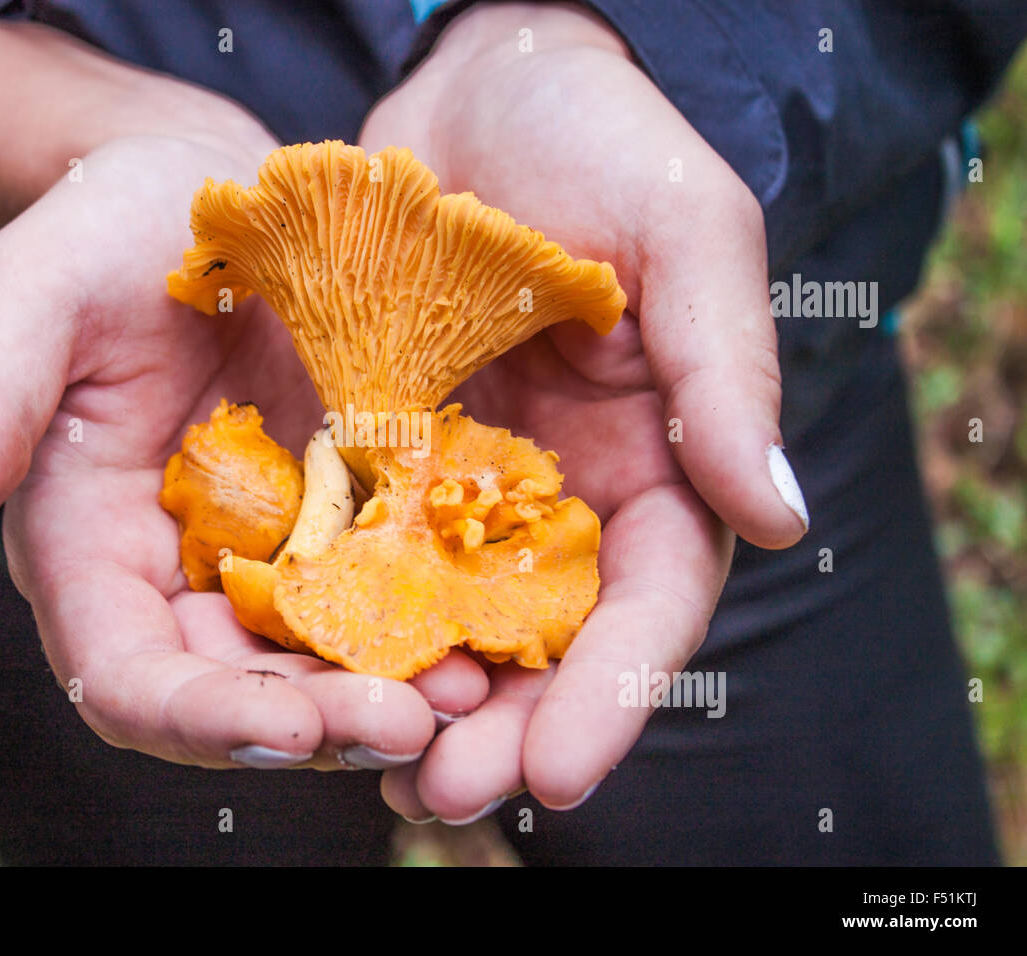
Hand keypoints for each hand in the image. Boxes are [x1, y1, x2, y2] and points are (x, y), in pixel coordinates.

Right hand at [0, 24, 487, 770]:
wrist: (220, 193)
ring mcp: (273, 554)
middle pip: (239, 695)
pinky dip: (434, 624)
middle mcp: (181, 575)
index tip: (286, 729)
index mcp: (91, 547)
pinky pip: (392, 594)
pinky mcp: (346, 518)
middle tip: (411, 725)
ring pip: (324, 664)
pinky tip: (494, 628)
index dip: (196, 716)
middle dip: (318, 726)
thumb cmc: (113, 231)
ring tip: (472, 693)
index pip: (126, 674)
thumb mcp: (39, 290)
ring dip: (390, 694)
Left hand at [358, 3, 808, 819]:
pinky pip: (362, 545)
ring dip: (414, 699)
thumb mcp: (687, 235)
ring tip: (369, 772)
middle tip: (437, 799)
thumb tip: (780, 517)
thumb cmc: (605, 142)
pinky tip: (303, 669)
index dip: (612, 695)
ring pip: (448, 617)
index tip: (556, 774)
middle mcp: (560, 492)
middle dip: (501, 727)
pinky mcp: (382, 451)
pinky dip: (343, 615)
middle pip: (543, 639)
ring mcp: (465, 479)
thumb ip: (725, 370)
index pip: (649, 603)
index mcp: (656, 460)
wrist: (482, 82)